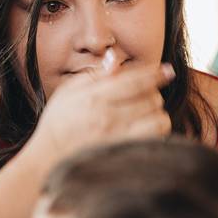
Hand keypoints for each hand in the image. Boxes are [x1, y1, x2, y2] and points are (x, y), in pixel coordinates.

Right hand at [28, 61, 174, 166]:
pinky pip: (154, 140)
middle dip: (153, 93)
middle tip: (144, 96)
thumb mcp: (68, 92)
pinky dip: (156, 133)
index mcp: (96, 98)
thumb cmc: (58, 123)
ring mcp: (119, 139)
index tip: (168, 70)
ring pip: (158, 120)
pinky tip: (145, 131)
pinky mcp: (124, 155)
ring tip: (146, 115)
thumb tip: (115, 58)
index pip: (135, 81)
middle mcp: (110, 118)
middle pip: (151, 99)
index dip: (156, 74)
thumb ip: (95, 75)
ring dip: (157, 114)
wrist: (49, 159)